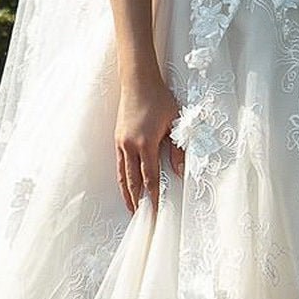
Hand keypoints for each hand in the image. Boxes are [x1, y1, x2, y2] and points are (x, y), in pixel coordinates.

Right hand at [114, 74, 184, 212]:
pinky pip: (119, 163)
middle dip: (136, 200)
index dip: (153, 195)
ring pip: (123, 174)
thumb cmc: (160, 99)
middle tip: (140, 217)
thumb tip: (181, 172)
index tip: (155, 210)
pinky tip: (125, 184)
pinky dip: (122, 177)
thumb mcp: (175, 123)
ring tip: (130, 207)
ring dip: (126, 192)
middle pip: (132, 180)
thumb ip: (178, 149)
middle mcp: (130, 146)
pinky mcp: (117, 138)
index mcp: (146, 143)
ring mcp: (121, 142)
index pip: (150, 177)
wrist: (138, 81)